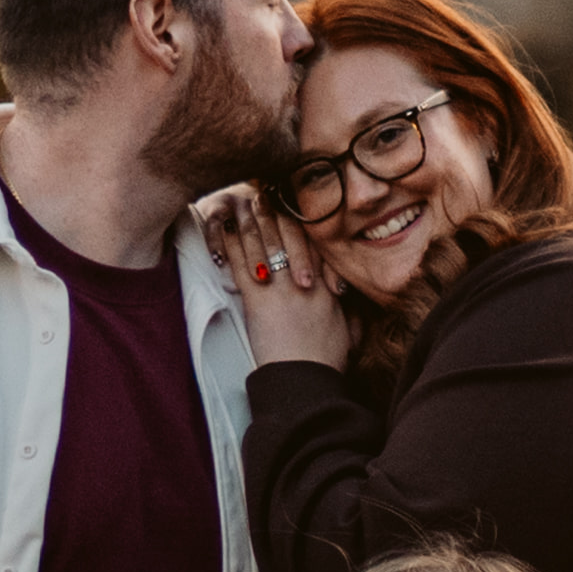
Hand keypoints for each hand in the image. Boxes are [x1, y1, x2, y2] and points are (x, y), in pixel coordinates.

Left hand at [219, 195, 357, 369]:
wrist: (306, 380)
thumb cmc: (327, 362)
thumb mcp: (349, 333)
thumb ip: (350, 313)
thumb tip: (350, 303)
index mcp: (327, 285)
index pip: (314, 242)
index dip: (301, 220)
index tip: (292, 204)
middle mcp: (305, 279)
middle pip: (288, 235)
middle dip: (274, 212)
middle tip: (264, 191)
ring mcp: (280, 288)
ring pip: (264, 244)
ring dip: (250, 221)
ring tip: (241, 201)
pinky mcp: (257, 302)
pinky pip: (241, 265)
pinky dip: (230, 245)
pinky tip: (222, 230)